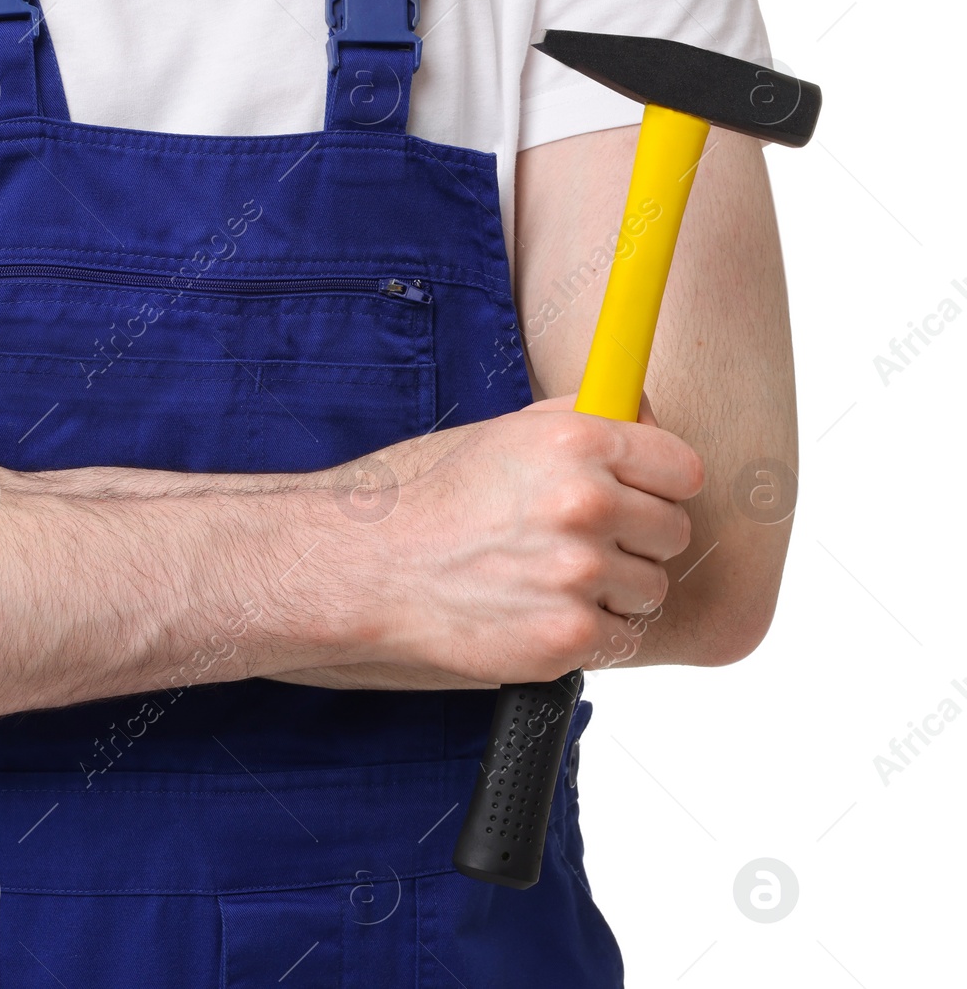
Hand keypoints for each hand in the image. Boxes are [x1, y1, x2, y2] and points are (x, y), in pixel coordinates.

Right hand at [300, 395, 699, 686]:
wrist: (369, 570)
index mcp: (575, 441)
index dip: (661, 484)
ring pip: (651, 589)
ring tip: (549, 578)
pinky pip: (622, 638)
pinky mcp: (569, 636)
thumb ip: (580, 418)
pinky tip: (536, 611)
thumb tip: (644, 414)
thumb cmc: (432, 501)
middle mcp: (584, 503)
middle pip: (674, 532)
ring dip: (613, 591)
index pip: (684, 467)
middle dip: (635, 540)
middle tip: (578, 542)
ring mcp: (579, 574)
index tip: (639, 495)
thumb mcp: (503, 435)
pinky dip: (587, 633)